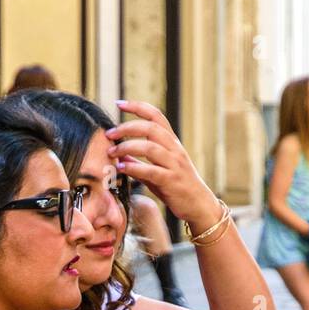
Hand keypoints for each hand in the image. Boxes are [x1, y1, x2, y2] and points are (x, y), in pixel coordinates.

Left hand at [108, 99, 218, 228]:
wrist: (199, 206)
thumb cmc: (177, 188)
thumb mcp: (159, 170)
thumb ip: (140, 162)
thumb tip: (120, 156)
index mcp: (172, 142)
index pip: (155, 116)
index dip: (137, 107)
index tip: (120, 104)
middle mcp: (175, 149)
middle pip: (150, 128)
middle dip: (127, 128)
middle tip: (110, 134)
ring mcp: (174, 165)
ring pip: (150, 148)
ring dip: (127, 147)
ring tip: (112, 152)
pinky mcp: (172, 181)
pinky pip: (151, 171)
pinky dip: (134, 168)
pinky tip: (122, 169)